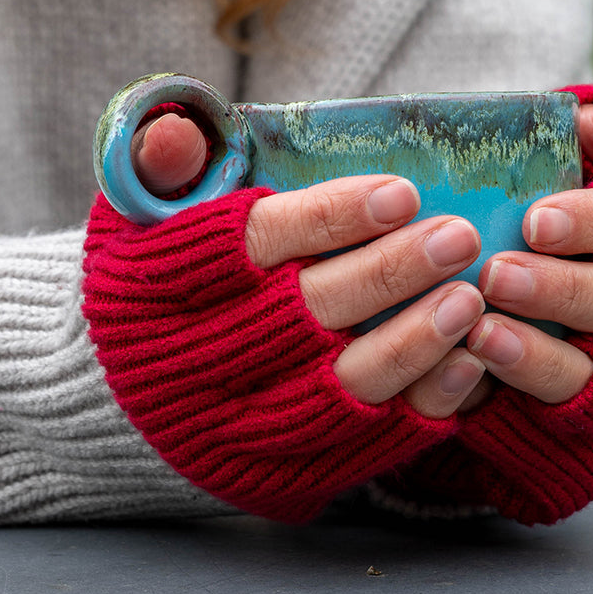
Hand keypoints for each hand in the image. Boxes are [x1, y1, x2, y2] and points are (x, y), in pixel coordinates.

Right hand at [130, 114, 486, 418]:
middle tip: (458, 237)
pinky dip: (420, 403)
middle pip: (311, 312)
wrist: (123, 395)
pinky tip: (466, 366)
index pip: (260, 243)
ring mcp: (249, 417)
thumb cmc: (150, 285)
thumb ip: (157, 166)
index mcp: (173, 284)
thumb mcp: (133, 215)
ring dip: (415, 342)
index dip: (332, 218)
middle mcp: (209, 357)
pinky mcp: (286, 461)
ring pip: (345, 383)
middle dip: (390, 273)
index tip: (401, 194)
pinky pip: (365, 439)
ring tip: (468, 297)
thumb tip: (175, 132)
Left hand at [465, 102, 592, 405]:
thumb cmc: (519, 219)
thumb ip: (589, 138)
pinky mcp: (572, 403)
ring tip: (481, 331)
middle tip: (496, 275)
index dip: (591, 221)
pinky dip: (513, 386)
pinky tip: (471, 366)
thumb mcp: (547, 170)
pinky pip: (552, 404)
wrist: (484, 298)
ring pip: (586, 361)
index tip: (536, 221)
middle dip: (558, 287)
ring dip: (534, 349)